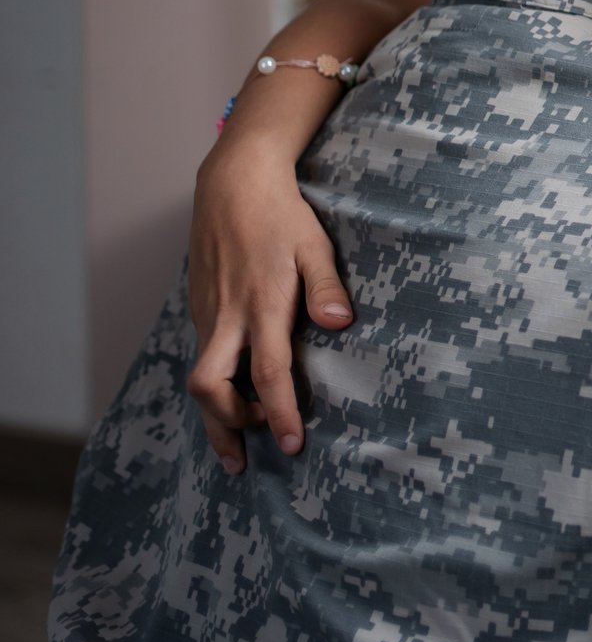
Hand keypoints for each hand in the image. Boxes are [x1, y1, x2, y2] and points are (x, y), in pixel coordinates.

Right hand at [186, 140, 353, 471]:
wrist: (232, 184)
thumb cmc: (281, 214)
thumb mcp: (313, 244)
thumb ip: (326, 286)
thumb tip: (342, 323)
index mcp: (261, 305)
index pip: (267, 374)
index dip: (279, 414)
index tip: (291, 446)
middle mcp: (227, 316)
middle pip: (212, 390)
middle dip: (229, 429)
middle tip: (254, 457)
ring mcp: (208, 314)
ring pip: (200, 379)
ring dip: (216, 416)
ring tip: (237, 448)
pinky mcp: (199, 309)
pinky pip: (202, 359)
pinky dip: (214, 388)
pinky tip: (230, 401)